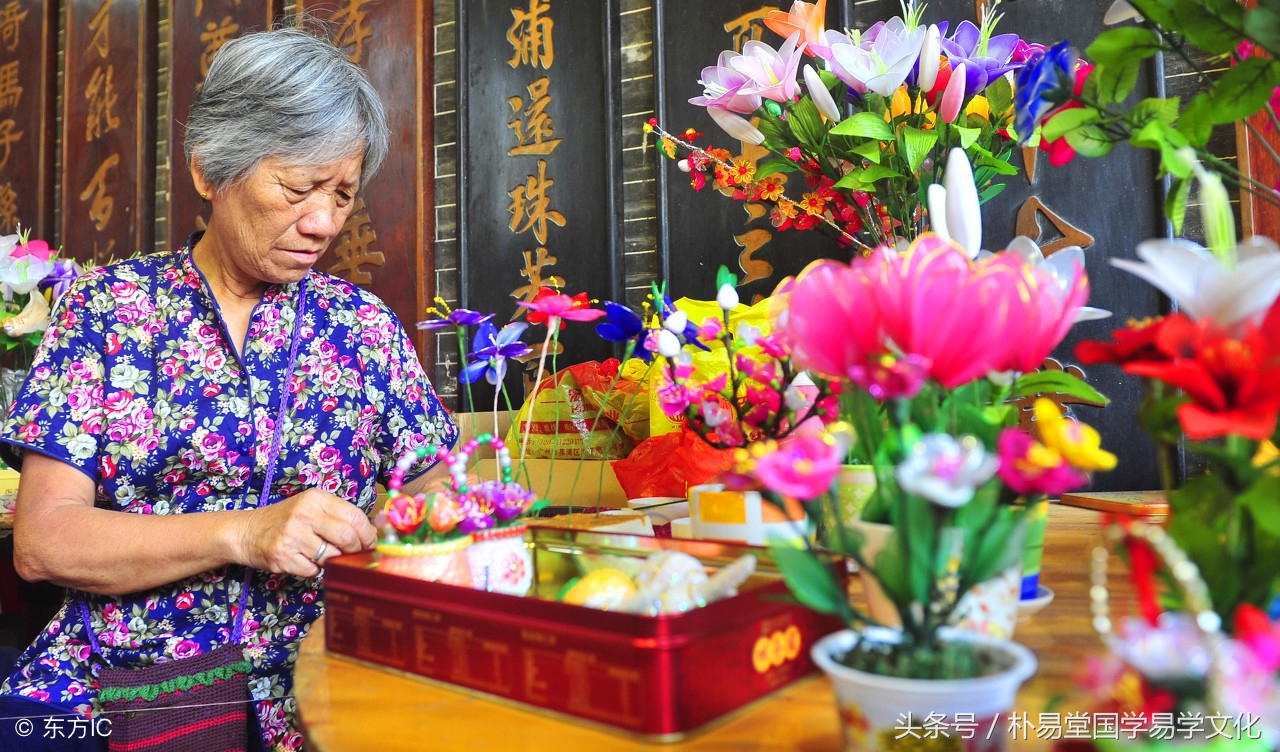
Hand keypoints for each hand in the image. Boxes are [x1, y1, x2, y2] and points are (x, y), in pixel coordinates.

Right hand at [234, 489, 376, 577]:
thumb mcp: (311, 508)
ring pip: (331, 557)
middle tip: (353, 556)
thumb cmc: (286, 521)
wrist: (246, 532)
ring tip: (323, 557)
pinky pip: (313, 571)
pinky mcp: (282, 556)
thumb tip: (373, 534)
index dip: (369, 535)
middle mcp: (304, 514)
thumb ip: (338, 516)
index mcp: (316, 498)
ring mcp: (292, 535)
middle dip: (355, 551)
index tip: (370, 544)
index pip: (356, 517)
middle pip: (347, 538)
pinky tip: (305, 561)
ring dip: (333, 563)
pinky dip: (314, 571)